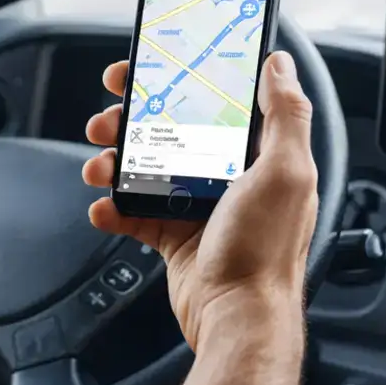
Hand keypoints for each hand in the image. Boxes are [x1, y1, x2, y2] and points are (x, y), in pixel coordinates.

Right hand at [81, 53, 318, 347]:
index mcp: (260, 157)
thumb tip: (280, 65)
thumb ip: (285, 115)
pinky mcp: (175, 236)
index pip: (219, 102)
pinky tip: (104, 206)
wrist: (235, 318)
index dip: (185, 79)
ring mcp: (199, 207)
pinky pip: (134, 212)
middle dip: (134, 119)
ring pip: (147, 168)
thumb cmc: (265, 252)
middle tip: (110, 114)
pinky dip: (114, 207)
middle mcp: (230, 178)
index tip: (152, 66)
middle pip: (173, 130)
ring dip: (115, 161)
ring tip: (99, 164)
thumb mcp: (286, 172)